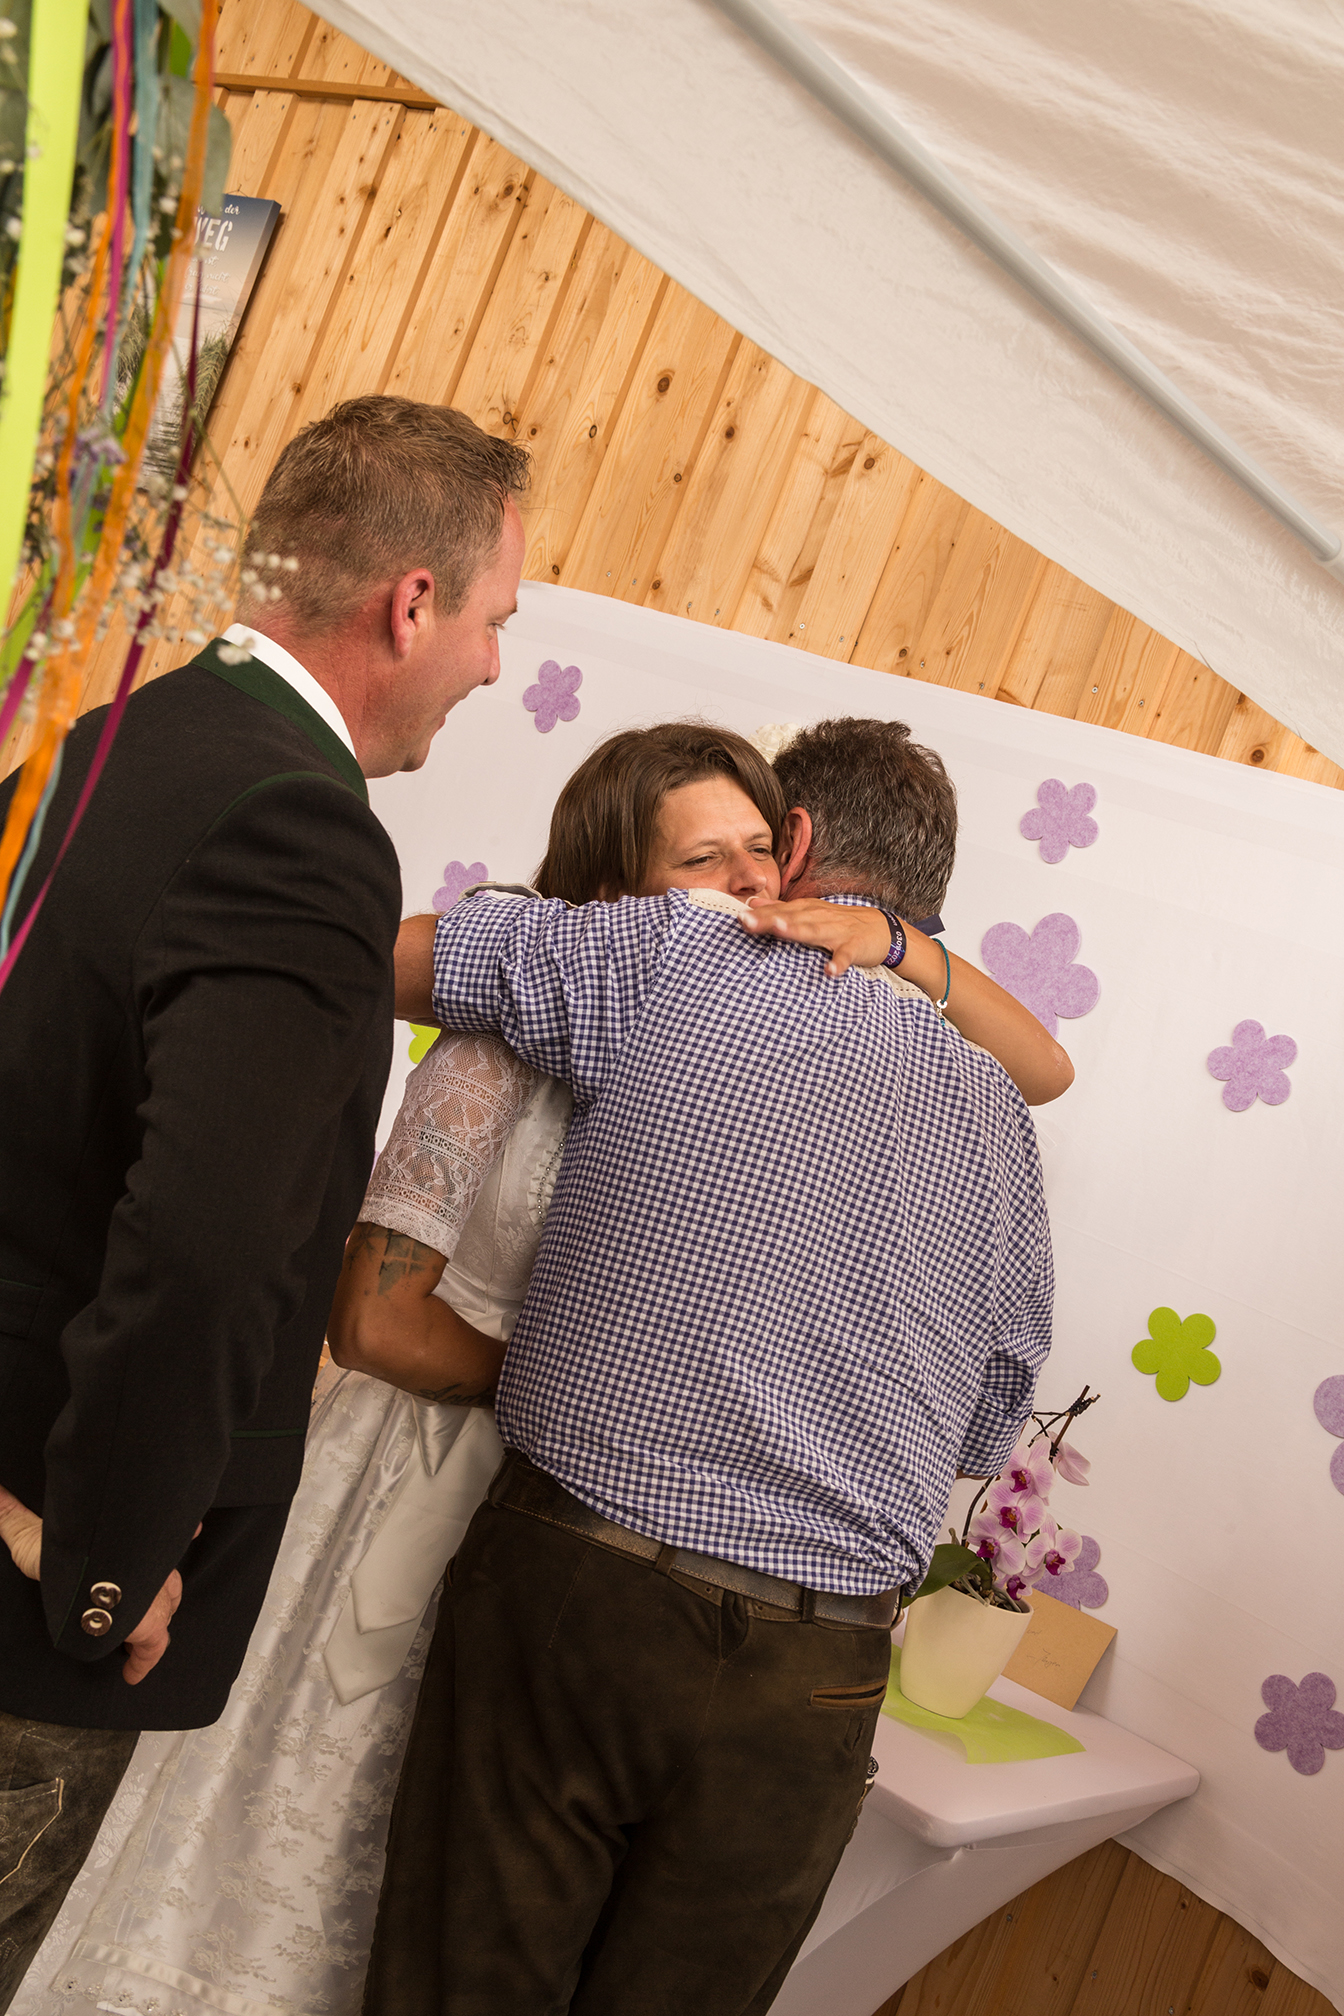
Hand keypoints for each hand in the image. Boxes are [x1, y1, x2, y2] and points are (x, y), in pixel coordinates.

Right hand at [0, 1484, 188, 1682]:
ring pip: (164, 1609)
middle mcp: (148, 1568)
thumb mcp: (34, 1531)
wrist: (96, 1561)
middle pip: (163, 1580)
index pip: (148, 1547)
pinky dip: (144, 1661)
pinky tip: (133, 1673)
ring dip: (155, 1618)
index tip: (171, 1540)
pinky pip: (153, 1648)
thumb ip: (15, 1515)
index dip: (152, 1551)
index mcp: (130, 1546)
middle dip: (158, 1590)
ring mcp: (155, 1595)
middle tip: (144, 1601)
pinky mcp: (150, 1624)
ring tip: (136, 1633)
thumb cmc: (74, 1543)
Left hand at [740, 897, 891, 976]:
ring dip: (797, 931)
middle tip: (746, 921)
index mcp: (806, 911)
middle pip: (791, 918)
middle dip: (769, 920)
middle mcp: (819, 918)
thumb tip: (752, 903)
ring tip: (778, 930)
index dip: (759, 915)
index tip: (738, 917)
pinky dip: (838, 963)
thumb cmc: (838, 923)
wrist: (881, 928)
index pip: (779, 911)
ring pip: (814, 931)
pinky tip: (830, 971)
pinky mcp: (853, 947)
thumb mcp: (809, 912)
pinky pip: (845, 956)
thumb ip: (780, 909)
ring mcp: (837, 932)